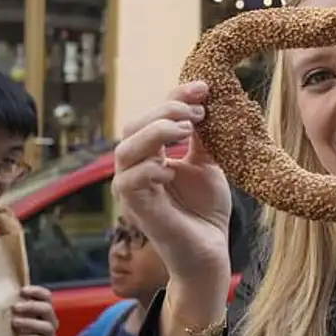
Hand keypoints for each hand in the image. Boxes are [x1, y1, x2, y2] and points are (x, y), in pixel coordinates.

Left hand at [11, 285, 57, 335]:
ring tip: (15, 323)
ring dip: (30, 323)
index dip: (36, 291)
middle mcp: (49, 320)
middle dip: (31, 307)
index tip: (22, 291)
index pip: (46, 296)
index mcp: (44, 309)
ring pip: (46, 326)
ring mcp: (49, 334)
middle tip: (15, 307)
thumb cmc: (15, 330)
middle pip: (47, 308)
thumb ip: (14, 306)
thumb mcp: (15, 315)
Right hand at [113, 81, 232, 289]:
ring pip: (125, 149)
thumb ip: (200, 137)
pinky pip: (128, 181)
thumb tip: (204, 102)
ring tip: (187, 131)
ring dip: (156, 133)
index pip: (151, 116)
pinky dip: (149, 169)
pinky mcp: (136, 210)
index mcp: (150, 155)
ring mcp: (133, 189)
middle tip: (198, 112)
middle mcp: (135, 169)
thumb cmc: (205, 209)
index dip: (174, 98)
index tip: (203, 87)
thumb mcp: (207, 163)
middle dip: (165, 111)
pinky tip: (172, 168)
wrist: (211, 249)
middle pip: (132, 126)